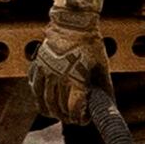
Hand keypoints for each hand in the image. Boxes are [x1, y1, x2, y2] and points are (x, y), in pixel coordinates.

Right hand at [30, 0, 109, 121]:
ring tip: (60, 115)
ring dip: (53, 112)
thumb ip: (104, 89)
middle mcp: (59, 77)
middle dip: (67, 117)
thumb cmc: (91, 46)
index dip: (79, 118)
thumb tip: (109, 106)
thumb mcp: (102, 68)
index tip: (84, 120)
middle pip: (59, 107)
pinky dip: (39, 99)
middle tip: (73, 119)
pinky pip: (35, 88)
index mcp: (76, 78)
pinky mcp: (38, 66)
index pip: (74, 108)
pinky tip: (46, 103)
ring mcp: (46, 71)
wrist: (73, 24)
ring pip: (44, 101)